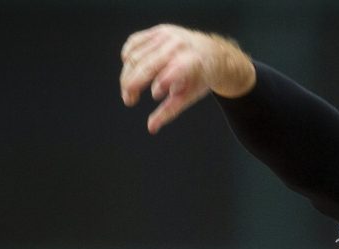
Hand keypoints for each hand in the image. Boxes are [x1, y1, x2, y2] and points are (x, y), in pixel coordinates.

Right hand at [119, 24, 255, 133]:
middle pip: (146, 65)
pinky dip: (128, 56)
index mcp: (191, 62)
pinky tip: (130, 69)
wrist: (211, 54)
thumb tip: (151, 128)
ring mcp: (167, 35)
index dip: (159, 86)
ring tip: (129, 91)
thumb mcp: (189, 97)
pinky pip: (134, 42)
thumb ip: (169, 111)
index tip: (155, 96)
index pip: (169, 73)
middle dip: (132, 84)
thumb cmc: (200, 79)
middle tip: (128, 100)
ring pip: (136, 54)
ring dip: (127, 74)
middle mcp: (178, 46)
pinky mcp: (158, 30)